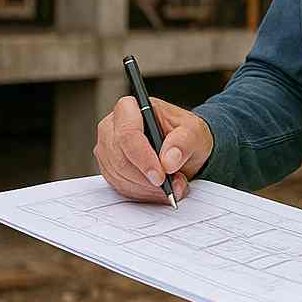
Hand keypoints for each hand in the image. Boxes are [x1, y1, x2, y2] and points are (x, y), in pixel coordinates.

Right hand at [93, 95, 213, 202]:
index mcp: (130, 108)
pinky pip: (118, 186)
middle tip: (172, 185)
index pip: (128, 133)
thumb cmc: (184, 134)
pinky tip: (157, 190)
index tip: (161, 176)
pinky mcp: (108, 167)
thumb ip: (184, 142)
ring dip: (146, 188)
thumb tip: (169, 160)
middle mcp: (112, 126)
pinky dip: (140, 193)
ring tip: (170, 187)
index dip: (143, 158)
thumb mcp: (194, 132)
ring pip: (119, 175)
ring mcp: (107, 148)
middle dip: (147, 178)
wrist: (181, 148)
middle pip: (120, 158)